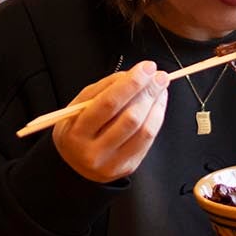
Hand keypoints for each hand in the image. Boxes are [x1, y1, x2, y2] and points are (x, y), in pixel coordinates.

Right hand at [52, 61, 169, 182]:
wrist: (76, 161)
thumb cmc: (78, 127)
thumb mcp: (79, 105)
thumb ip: (103, 88)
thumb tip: (132, 75)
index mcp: (77, 133)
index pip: (108, 104)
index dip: (131, 84)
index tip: (146, 68)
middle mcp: (93, 152)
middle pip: (130, 118)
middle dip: (148, 92)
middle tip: (159, 75)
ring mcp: (112, 163)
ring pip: (144, 130)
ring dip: (156, 104)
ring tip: (160, 87)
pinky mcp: (128, 167)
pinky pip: (148, 140)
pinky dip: (157, 117)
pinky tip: (158, 103)